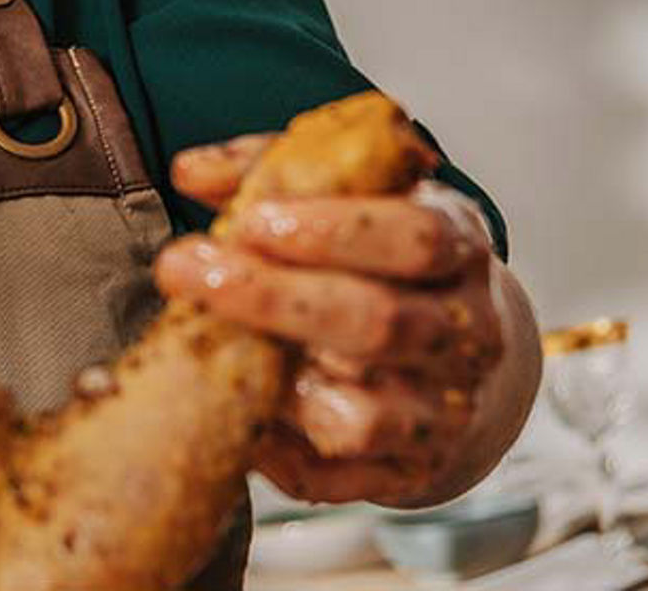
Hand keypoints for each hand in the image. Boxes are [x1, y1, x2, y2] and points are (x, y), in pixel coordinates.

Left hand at [155, 134, 506, 505]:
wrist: (453, 351)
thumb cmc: (385, 259)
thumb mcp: (353, 196)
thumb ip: (276, 172)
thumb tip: (191, 171)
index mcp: (458, 248)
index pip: (414, 239)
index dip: (334, 230)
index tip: (253, 219)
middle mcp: (464, 332)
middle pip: (377, 323)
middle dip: (270, 297)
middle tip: (183, 269)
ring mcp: (443, 410)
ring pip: (362, 417)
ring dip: (277, 385)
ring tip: (219, 349)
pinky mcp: (411, 470)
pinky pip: (333, 476)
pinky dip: (276, 451)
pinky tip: (239, 412)